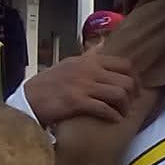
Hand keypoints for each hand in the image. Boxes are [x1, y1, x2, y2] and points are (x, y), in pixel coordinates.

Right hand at [22, 52, 137, 125]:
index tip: (136, 88)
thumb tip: (104, 44)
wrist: (29, 99)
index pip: (124, 64)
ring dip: (125, 107)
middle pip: (126, 80)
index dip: (135, 78)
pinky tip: (114, 119)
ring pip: (119, 94)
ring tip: (123, 113)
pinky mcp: (77, 102)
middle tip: (132, 103)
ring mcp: (83, 86)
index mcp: (88, 61)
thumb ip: (88, 57)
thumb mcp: (69, 63)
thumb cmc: (49, 84)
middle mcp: (88, 70)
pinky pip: (104, 108)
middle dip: (133, 95)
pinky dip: (113, 115)